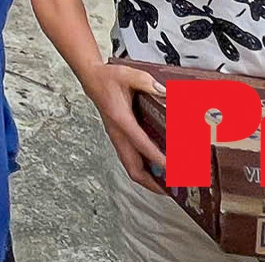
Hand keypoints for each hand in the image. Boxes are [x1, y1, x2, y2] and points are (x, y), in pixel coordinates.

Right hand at [84, 60, 167, 193]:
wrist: (92, 78)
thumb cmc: (108, 78)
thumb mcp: (129, 74)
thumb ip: (148, 83)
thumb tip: (164, 92)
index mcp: (120, 119)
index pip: (141, 144)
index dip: (157, 158)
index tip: (172, 168)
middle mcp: (118, 133)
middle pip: (133, 168)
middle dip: (152, 183)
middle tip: (171, 189)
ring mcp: (117, 138)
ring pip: (131, 167)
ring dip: (148, 180)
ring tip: (166, 186)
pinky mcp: (119, 138)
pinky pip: (131, 160)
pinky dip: (143, 170)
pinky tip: (156, 170)